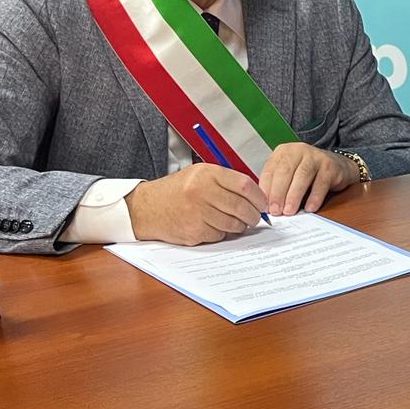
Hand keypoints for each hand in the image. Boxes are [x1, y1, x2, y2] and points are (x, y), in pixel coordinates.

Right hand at [126, 164, 267, 244]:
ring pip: (233, 223)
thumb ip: (225, 182)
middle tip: (255, 218)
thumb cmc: (176, 191)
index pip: (244, 185)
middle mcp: (202, 191)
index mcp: (206, 174)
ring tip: (236, 222)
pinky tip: (216, 226)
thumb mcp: (199, 175)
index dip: (259, 197)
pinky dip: (223, 233)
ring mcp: (198, 212)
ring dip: (240, 226)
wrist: (147, 208)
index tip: (263, 203)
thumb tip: (255, 196)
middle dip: (253, 215)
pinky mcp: (194, 231)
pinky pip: (220, 234)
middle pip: (242, 206)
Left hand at [258, 143, 357, 215]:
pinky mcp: (329, 166)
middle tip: (275, 210)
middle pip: (285, 172)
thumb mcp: (289, 174)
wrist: (337, 165)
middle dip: (278, 193)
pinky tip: (309, 208)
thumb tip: (268, 206)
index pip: (270, 171)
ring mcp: (315, 157)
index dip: (266, 190)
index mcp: (283, 152)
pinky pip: (321, 183)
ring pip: (302, 176)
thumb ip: (277, 186)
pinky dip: (314, 197)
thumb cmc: (308, 173)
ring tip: (289, 211)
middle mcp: (298, 150)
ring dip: (294, 196)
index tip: (264, 206)